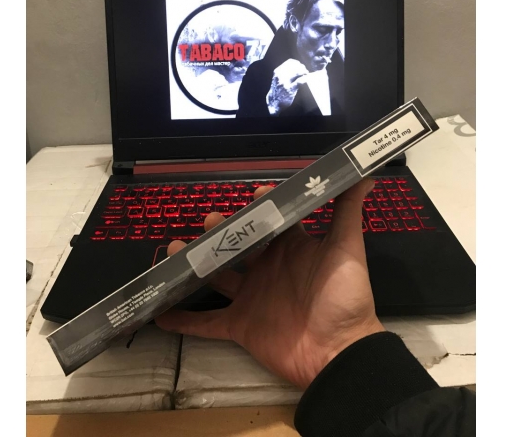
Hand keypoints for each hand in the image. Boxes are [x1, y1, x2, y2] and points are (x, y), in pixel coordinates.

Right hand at [155, 179, 384, 388]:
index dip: (261, 206)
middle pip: (236, 245)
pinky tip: (159, 312)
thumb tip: (365, 172)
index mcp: (291, 248)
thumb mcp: (347, 249)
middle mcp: (267, 269)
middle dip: (219, 231)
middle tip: (208, 220)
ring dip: (193, 264)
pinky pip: (206, 323)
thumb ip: (347, 211)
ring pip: (215, 277)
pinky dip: (183, 320)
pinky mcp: (240, 326)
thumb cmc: (343, 297)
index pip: (272, 220)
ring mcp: (251, 299)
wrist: (338, 353)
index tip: (252, 194)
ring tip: (173, 249)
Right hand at [266, 59, 309, 114]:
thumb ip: (284, 71)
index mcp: (277, 71)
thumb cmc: (277, 89)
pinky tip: (306, 79)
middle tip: (305, 70)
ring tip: (306, 74)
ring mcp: (285, 83)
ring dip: (304, 72)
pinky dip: (305, 79)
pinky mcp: (290, 89)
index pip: (290, 62)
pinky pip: (299, 81)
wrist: (273, 102)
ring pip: (297, 72)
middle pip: (295, 66)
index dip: (297, 63)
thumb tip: (297, 65)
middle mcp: (280, 76)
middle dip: (302, 67)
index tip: (300, 66)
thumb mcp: (278, 78)